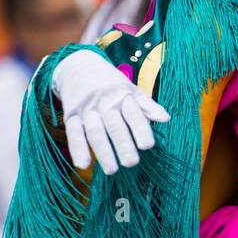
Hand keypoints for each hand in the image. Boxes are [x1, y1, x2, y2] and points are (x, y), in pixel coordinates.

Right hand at [51, 50, 169, 174]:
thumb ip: (146, 106)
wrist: (78, 66)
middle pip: (115, 126)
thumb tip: (166, 119)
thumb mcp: (130, 88)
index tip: (148, 146)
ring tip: (112, 170)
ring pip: (95, 132)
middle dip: (123, 145)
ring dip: (103, 152)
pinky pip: (73, 133)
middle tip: (131, 163)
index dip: (141, 129)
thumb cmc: (110, 83)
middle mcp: (105, 102)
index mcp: (123, 96)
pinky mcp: (71, 115)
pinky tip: (82, 164)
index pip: (134, 114)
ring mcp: (87, 109)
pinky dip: (77, 149)